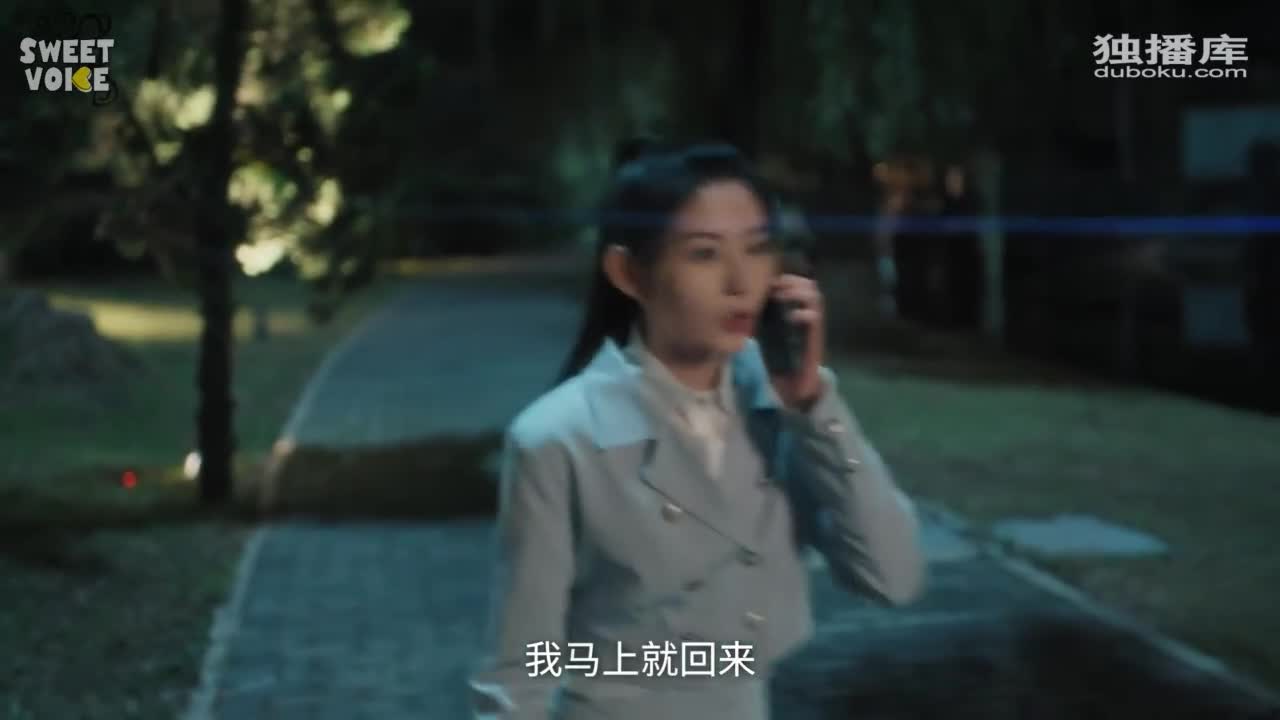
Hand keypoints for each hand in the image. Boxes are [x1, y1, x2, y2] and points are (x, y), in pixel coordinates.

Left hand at [767, 273, 825, 410]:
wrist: (794, 389)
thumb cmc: (779, 363)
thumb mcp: (765, 337)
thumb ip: (759, 323)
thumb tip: (740, 309)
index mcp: (795, 314)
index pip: (798, 287)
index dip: (786, 279)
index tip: (771, 280)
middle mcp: (807, 317)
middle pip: (809, 287)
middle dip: (793, 282)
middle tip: (778, 285)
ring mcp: (814, 328)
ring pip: (815, 299)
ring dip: (799, 293)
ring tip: (784, 295)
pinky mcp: (816, 340)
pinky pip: (816, 321)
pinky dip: (804, 314)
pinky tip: (793, 316)